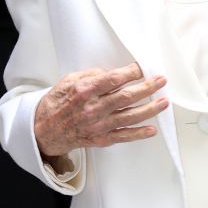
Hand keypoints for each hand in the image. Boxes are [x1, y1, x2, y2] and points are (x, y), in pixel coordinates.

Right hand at [34, 63, 168, 157]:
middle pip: (126, 97)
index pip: (113, 80)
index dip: (131, 73)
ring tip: (163, 102)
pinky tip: (152, 129)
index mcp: (84, 91)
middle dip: (147, 87)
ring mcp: (98, 126)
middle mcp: (93, 109)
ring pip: (129, 117)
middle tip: (161, 81)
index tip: (142, 68)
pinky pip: (123, 136)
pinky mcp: (100, 139)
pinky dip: (139, 134)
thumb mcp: (68, 81)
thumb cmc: (56, 104)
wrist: (44, 130)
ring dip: (149, 109)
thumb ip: (90, 76)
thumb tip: (110, 73)